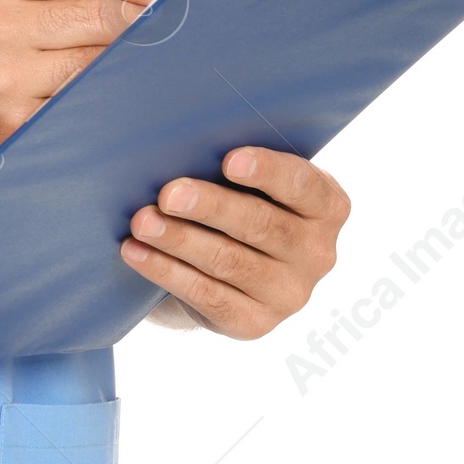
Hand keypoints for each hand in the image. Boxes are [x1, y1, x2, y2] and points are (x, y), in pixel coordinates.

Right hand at [0, 0, 161, 197]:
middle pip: (104, 13)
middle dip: (139, 23)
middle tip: (153, 31)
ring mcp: (6, 78)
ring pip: (101, 62)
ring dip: (126, 65)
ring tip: (131, 65)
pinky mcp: (17, 125)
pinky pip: (84, 105)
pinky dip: (102, 101)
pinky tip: (104, 99)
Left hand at [121, 148, 349, 337]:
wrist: (230, 264)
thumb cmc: (239, 198)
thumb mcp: (252, 179)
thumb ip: (235, 161)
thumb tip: (183, 141)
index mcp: (327, 206)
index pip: (303, 185)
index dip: (267, 171)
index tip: (228, 160)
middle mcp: (317, 253)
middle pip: (261, 225)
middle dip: (210, 206)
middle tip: (168, 194)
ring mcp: (290, 295)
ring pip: (229, 261)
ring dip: (180, 240)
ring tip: (141, 222)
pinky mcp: (254, 323)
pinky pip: (207, 295)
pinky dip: (166, 271)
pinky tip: (136, 252)